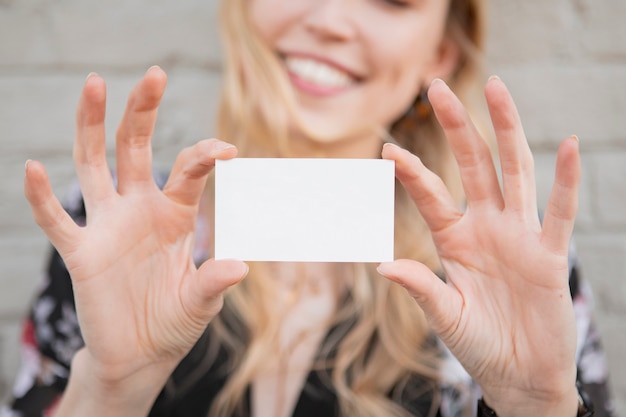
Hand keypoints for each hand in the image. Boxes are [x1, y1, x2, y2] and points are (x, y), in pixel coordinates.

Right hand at [24, 67, 247, 386]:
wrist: (141, 354)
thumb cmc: (175, 321)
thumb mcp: (200, 302)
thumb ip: (214, 282)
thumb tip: (239, 267)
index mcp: (175, 214)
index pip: (188, 170)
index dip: (205, 156)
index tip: (227, 151)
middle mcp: (140, 209)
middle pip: (136, 148)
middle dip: (143, 111)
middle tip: (154, 74)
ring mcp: (108, 226)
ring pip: (93, 164)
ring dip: (92, 126)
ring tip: (94, 83)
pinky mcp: (81, 252)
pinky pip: (57, 220)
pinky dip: (42, 197)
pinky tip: (33, 167)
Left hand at [379, 77, 579, 416]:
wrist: (518, 374)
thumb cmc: (478, 344)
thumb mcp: (443, 315)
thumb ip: (419, 287)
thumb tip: (381, 264)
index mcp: (454, 239)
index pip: (430, 195)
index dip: (411, 172)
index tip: (387, 150)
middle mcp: (486, 227)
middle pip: (472, 166)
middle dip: (457, 128)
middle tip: (438, 88)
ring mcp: (519, 236)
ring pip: (514, 172)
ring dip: (506, 131)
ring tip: (496, 89)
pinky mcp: (550, 255)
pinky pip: (560, 213)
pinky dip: (566, 182)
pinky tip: (567, 146)